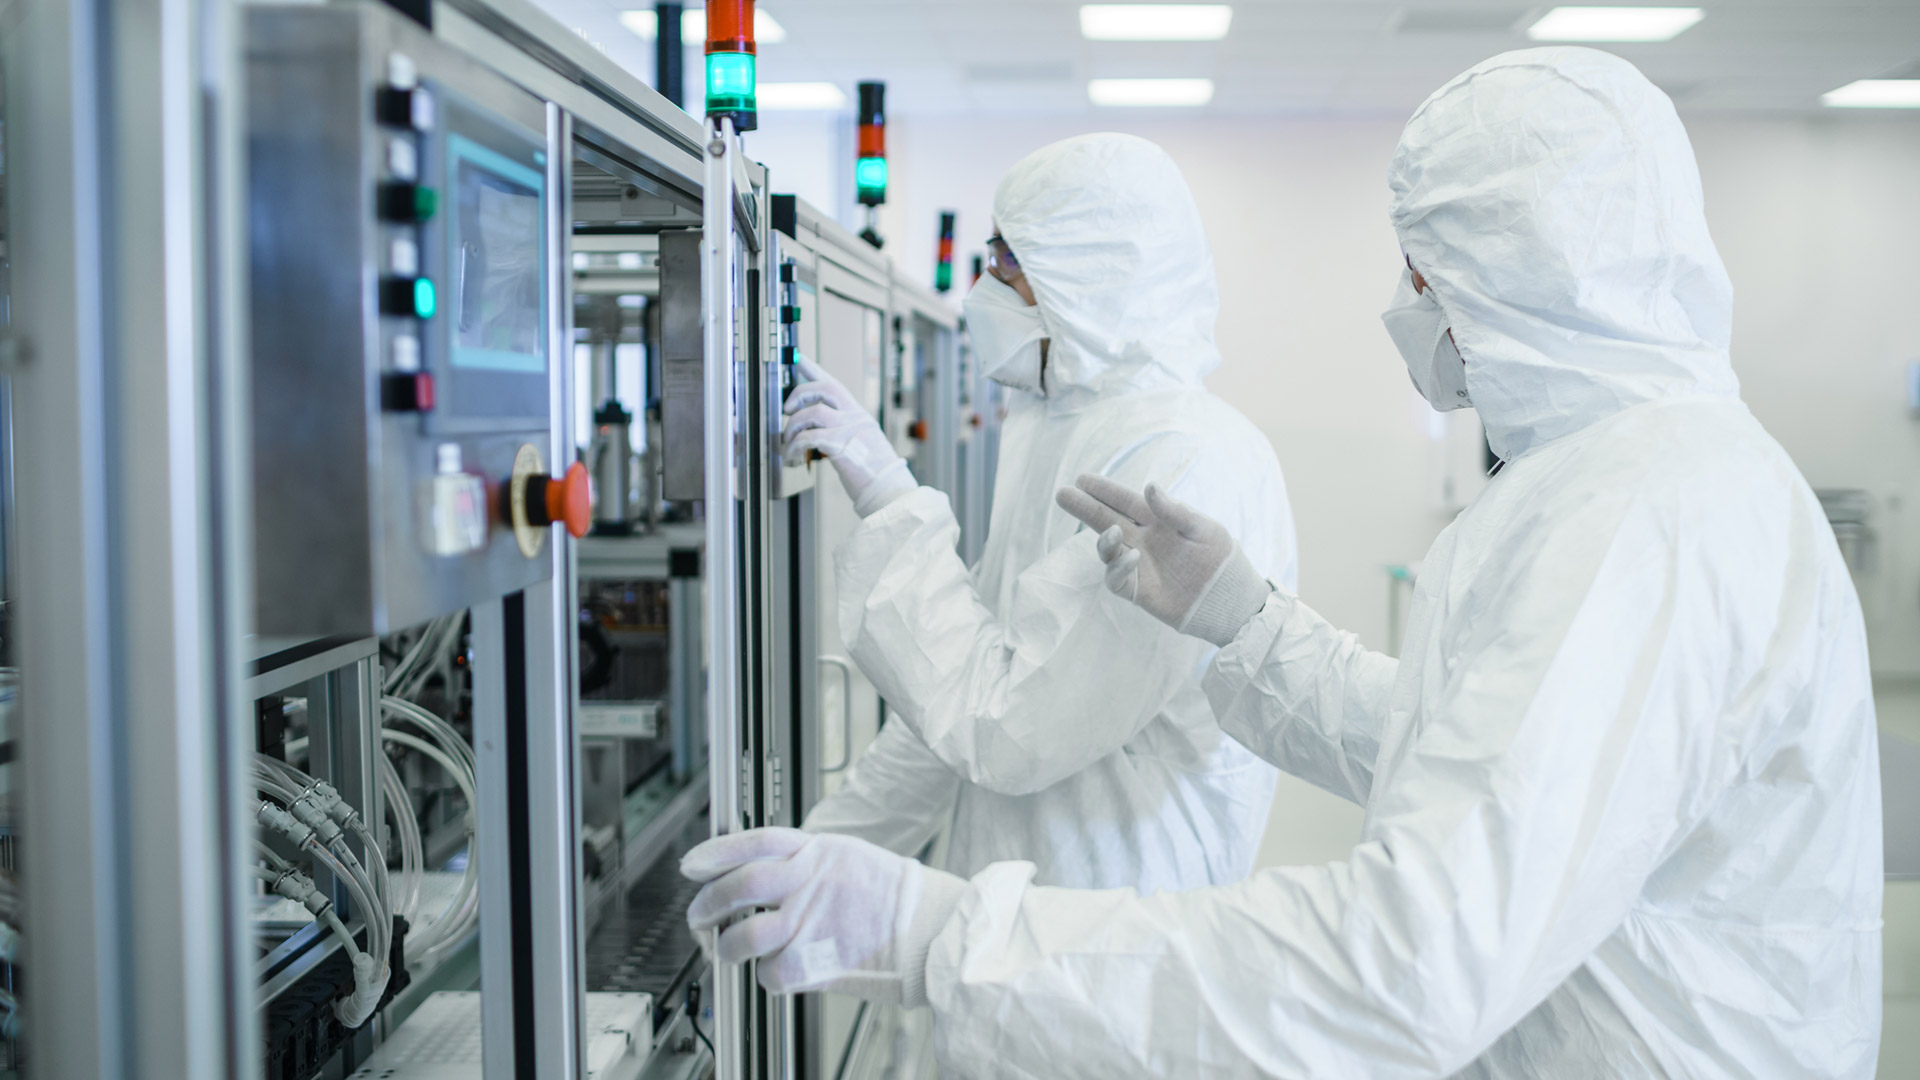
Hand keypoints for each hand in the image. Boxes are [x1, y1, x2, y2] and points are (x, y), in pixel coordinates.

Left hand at [682, 828, 966, 1005]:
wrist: (931, 927)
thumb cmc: (895, 896)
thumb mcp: (848, 856)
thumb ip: (805, 860)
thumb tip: (760, 870)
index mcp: (818, 851)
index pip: (754, 842)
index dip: (715, 852)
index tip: (692, 865)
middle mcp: (810, 882)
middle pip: (738, 886)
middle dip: (707, 904)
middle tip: (699, 916)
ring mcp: (811, 922)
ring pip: (744, 936)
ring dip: (727, 947)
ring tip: (726, 951)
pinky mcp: (817, 961)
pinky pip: (771, 973)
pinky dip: (766, 977)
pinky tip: (775, 971)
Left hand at [783, 357, 916, 515]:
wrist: (889, 491)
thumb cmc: (875, 474)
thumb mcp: (862, 444)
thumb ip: (844, 432)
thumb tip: (816, 432)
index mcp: (859, 415)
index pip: (834, 384)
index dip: (814, 369)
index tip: (799, 359)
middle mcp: (855, 417)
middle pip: (823, 388)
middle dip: (799, 395)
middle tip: (787, 410)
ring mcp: (849, 429)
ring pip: (812, 412)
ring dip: (792, 427)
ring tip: (788, 442)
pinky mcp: (841, 445)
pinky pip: (809, 437)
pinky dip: (795, 446)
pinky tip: (792, 456)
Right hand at [1055, 474, 1271, 645]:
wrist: (1230, 600)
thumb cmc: (1221, 559)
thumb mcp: (1202, 528)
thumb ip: (1174, 511)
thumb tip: (1149, 486)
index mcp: (1158, 521)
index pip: (1124, 501)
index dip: (1104, 490)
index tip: (1082, 479)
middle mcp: (1143, 540)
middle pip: (1106, 521)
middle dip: (1084, 508)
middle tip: (1062, 495)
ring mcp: (1139, 565)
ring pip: (1107, 550)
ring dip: (1103, 540)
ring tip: (1112, 532)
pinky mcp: (1139, 591)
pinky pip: (1116, 579)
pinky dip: (1117, 568)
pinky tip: (1130, 557)